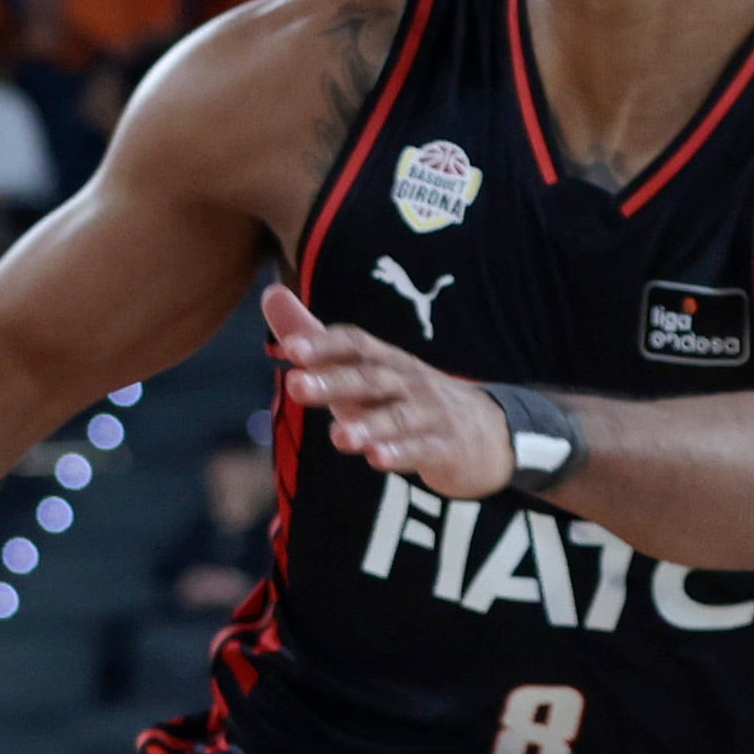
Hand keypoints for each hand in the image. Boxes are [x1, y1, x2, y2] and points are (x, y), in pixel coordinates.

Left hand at [264, 281, 515, 498]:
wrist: (483, 432)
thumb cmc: (402, 396)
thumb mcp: (359, 368)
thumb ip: (314, 339)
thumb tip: (270, 294)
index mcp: (383, 360)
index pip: (355, 344)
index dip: (324, 344)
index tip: (290, 347)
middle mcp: (406, 381)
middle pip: (370, 378)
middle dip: (333, 382)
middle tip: (295, 387)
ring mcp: (429, 414)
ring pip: (397, 417)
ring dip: (368, 425)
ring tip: (338, 437)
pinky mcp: (446, 448)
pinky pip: (424, 449)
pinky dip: (401, 453)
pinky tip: (377, 459)